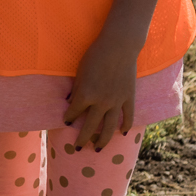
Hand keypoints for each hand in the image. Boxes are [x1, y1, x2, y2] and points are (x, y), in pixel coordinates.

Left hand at [63, 32, 139, 151]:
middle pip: (91, 127)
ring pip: (110, 127)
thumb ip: (77, 90)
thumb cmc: (94, 56)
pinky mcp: (129, 98)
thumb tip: (72, 104)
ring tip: (98, 149)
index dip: (68, 118)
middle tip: (78, 148)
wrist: (118, 47)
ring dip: (103, 140)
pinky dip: (125, 126)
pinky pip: (127, 116)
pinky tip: (121, 133)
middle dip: (83, 139)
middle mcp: (101, 102)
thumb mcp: (79, 73)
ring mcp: (116, 102)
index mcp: (85, 95)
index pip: (73, 113)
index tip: (66, 123)